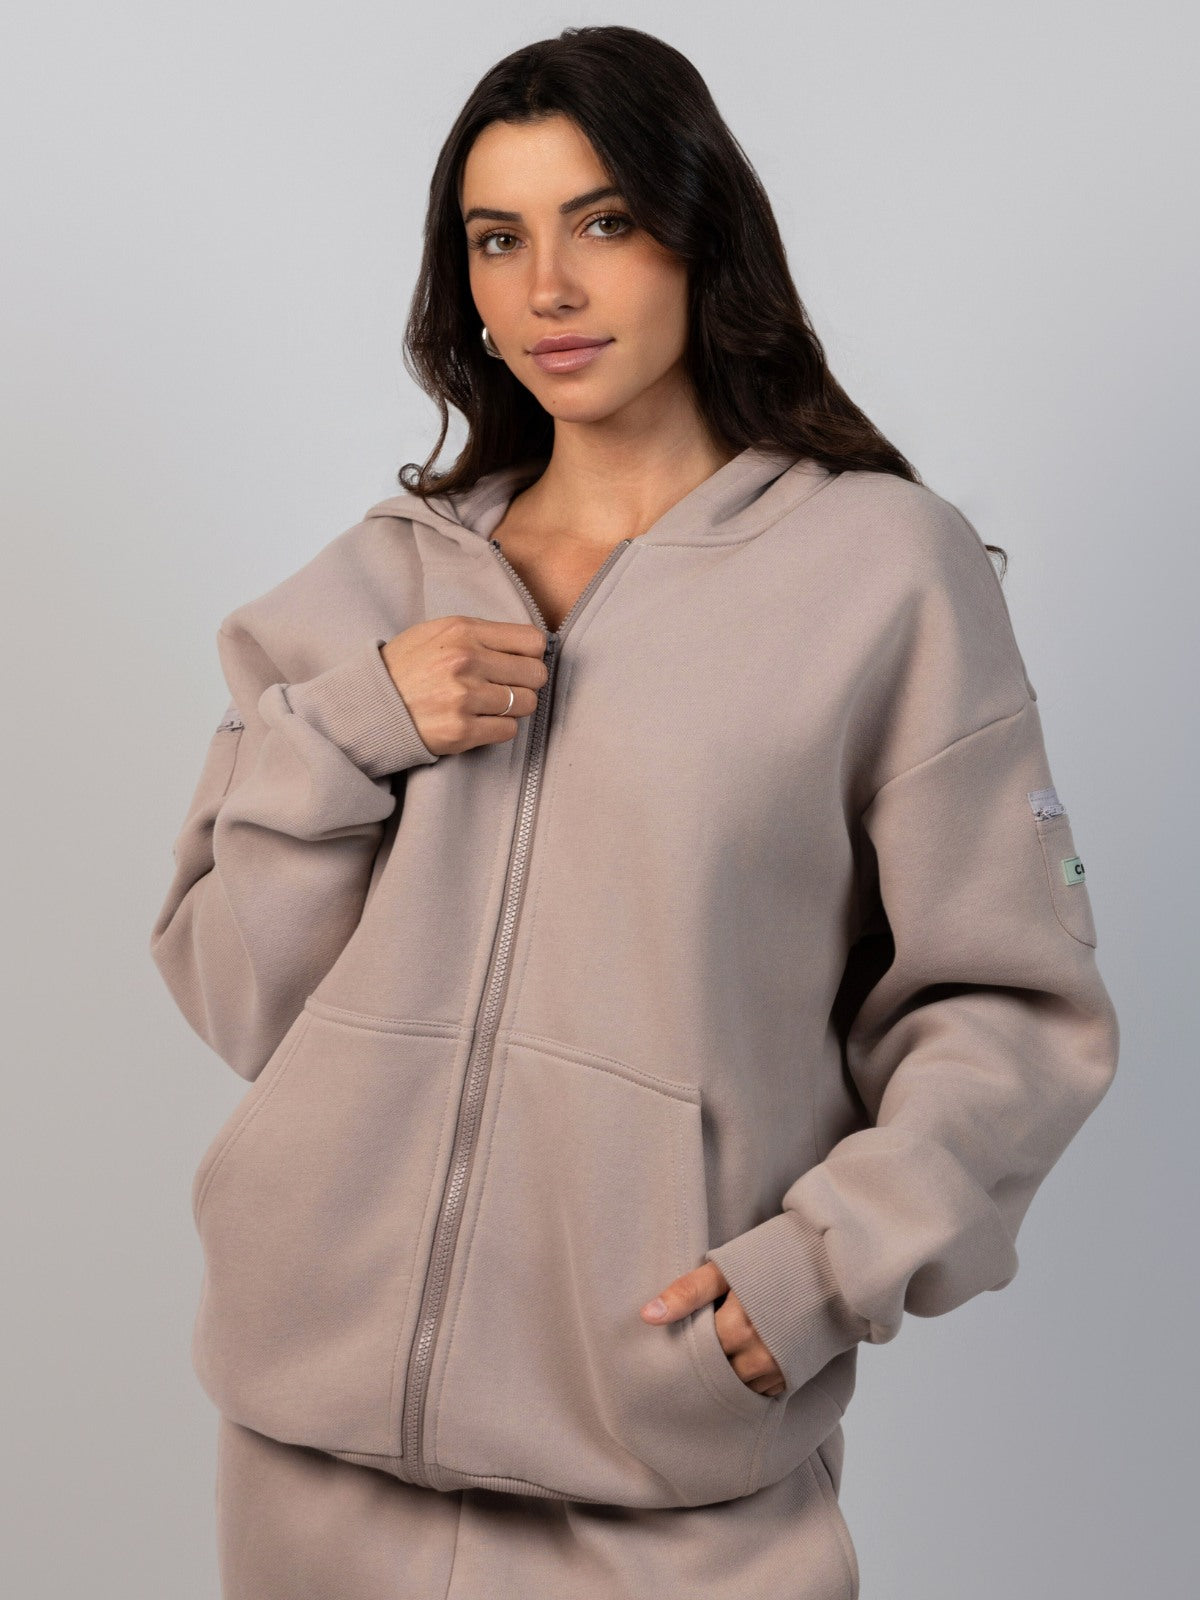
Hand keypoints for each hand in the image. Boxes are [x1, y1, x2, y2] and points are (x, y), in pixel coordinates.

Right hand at [380, 616, 548, 756]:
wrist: (368, 705)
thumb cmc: (404, 667)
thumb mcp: (435, 632)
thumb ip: (478, 633)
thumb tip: (525, 645)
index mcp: (463, 631)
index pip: (532, 641)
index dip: (532, 654)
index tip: (520, 662)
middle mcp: (466, 661)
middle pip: (535, 674)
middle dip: (526, 682)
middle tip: (507, 687)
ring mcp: (464, 698)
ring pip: (525, 704)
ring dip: (513, 707)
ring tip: (490, 705)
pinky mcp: (461, 731)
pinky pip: (508, 731)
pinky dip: (499, 728)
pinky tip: (480, 721)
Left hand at [640, 1261, 785, 1396]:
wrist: (832, 1265)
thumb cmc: (775, 1258)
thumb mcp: (727, 1267)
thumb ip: (687, 1292)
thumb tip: (647, 1316)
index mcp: (738, 1327)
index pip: (694, 1355)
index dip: (685, 1347)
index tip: (681, 1339)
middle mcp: (758, 1356)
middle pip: (714, 1374)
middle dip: (703, 1363)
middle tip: (699, 1343)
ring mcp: (778, 1371)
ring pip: (735, 1386)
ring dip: (726, 1373)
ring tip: (724, 1346)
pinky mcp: (793, 1377)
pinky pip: (759, 1391)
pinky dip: (748, 1378)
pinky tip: (744, 1356)